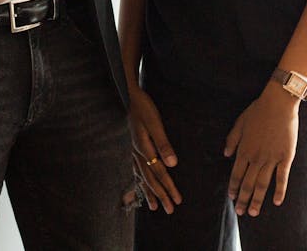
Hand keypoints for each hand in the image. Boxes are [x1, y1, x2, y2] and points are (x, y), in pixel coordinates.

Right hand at [128, 85, 180, 213]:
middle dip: (161, 195)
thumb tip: (172, 164)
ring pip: (142, 176)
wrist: (129, 95)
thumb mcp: (155, 123)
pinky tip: (142, 184)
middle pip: (150, 179)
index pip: (159, 173)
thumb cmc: (144, 107)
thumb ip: (163, 143)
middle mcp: (137, 153)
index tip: (177, 201)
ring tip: (155, 206)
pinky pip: (136, 169)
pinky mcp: (133, 147)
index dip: (168, 188)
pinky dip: (140, 180)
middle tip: (170, 210)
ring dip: (149, 192)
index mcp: (144, 148)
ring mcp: (133, 150)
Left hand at [223, 86, 299, 216]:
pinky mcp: (286, 158)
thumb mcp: (239, 123)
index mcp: (244, 150)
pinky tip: (276, 202)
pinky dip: (279, 191)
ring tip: (254, 212)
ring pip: (263, 184)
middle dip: (243, 199)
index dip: (234, 187)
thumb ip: (232, 140)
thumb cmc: (258, 111)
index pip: (236, 174)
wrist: (278, 104)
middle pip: (248, 183)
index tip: (232, 198)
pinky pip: (282, 178)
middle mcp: (256, 157)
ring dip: (257, 200)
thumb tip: (225, 155)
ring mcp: (271, 159)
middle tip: (241, 212)